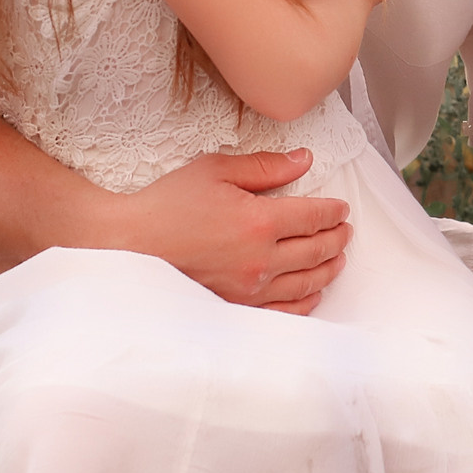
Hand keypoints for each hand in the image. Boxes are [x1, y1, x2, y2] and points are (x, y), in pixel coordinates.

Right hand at [98, 148, 351, 310]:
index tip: (340, 209)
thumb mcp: (216, 170)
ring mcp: (249, 290)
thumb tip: (304, 160)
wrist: (127, 245)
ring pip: (306, 283)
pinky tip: (311, 293)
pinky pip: (283, 312)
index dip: (333, 212)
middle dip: (337, 238)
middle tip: (345, 231)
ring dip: (328, 269)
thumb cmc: (166, 205)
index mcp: (260, 222)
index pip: (314, 217)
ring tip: (337, 259)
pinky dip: (305, 302)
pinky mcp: (236, 309)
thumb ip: (265, 167)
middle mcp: (261, 260)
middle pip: (317, 251)